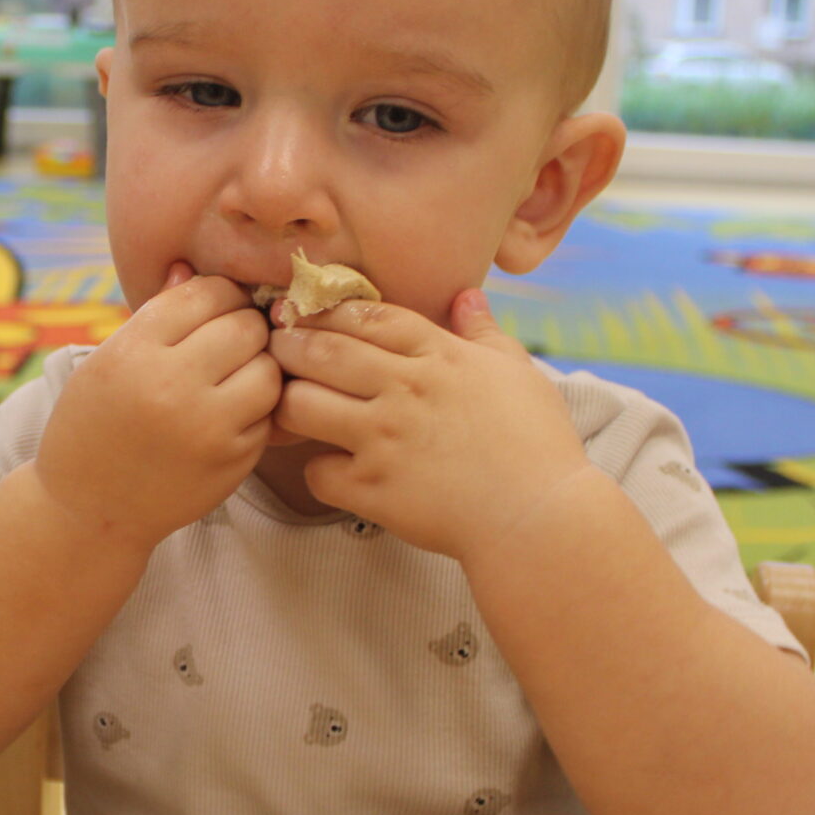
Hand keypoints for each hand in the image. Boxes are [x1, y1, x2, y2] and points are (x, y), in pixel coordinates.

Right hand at [33, 264, 280, 550]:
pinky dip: (256, 410)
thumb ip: (155, 315)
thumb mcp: (107, 362)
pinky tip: (228, 415)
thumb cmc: (95, 424)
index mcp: (133, 351)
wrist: (89, 509)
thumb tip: (191, 267)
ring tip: (231, 378)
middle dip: (243, 329)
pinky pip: (267, 415)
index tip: (213, 311)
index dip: (218, 295)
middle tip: (228, 344)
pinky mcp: (231, 462)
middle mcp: (170, 386)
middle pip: (245, 327)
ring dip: (257, 369)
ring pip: (268, 370)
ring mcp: (205, 427)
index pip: (206, 293)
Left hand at [266, 287, 589, 563]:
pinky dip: (318, 471)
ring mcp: (384, 439)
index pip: (365, 315)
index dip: (327, 309)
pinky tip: (332, 471)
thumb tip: (466, 296)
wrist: (537, 518)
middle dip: (289, 345)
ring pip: (302, 405)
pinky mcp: (374, 489)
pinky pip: (317, 472)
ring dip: (290, 403)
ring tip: (293, 407)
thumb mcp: (518, 374)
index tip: (306, 311)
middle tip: (278, 349)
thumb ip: (485, 333)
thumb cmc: (537, 444)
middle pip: (320, 351)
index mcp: (438, 356)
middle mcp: (404, 389)